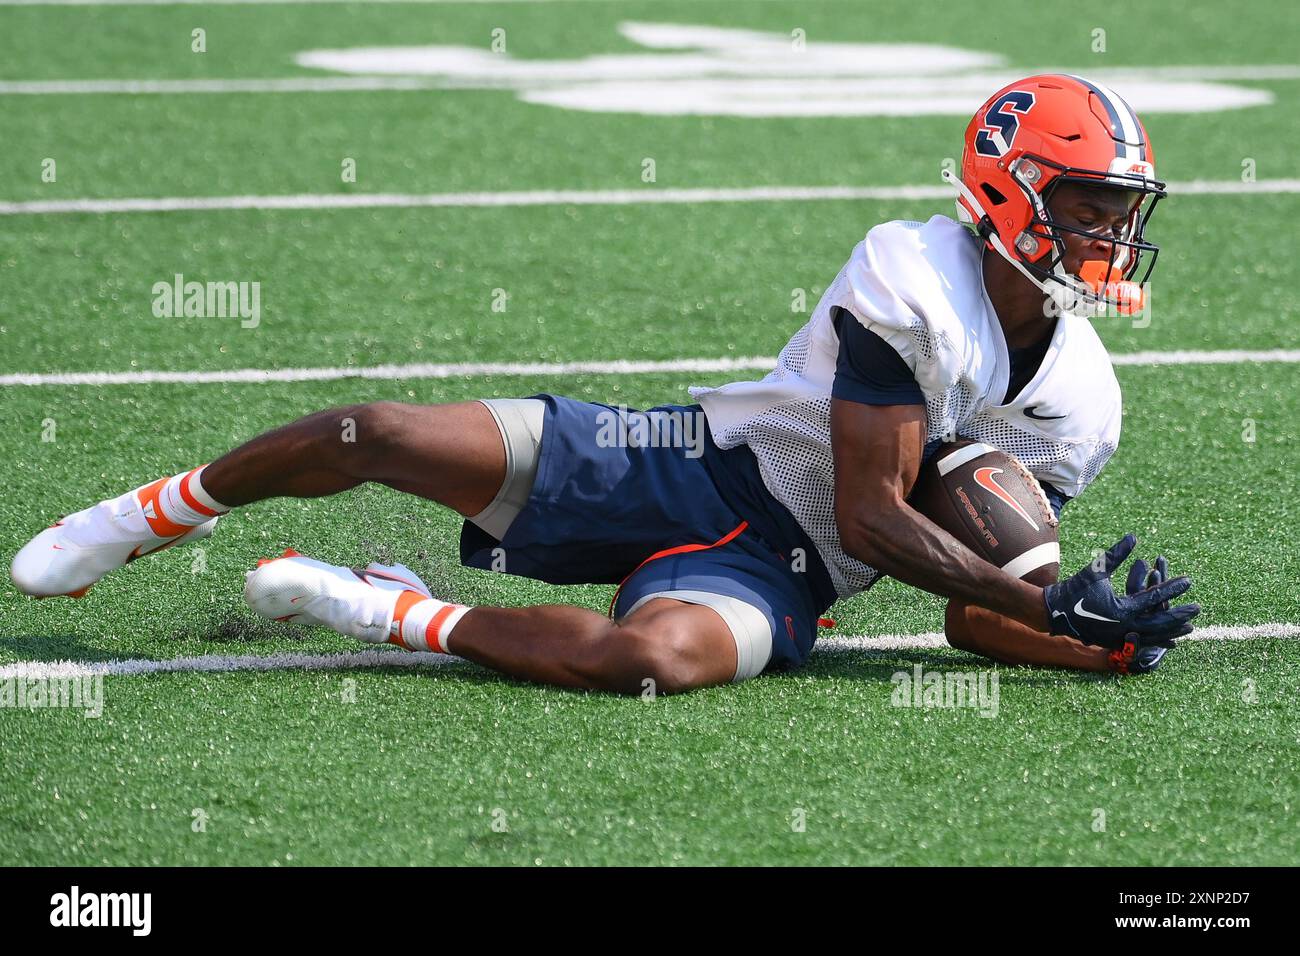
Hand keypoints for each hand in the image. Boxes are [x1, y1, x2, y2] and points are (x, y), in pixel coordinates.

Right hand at [1042, 535, 1198, 649]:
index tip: (1188, 580)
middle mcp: (1123, 627)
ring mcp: (1120, 638)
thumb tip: (1134, 536)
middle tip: (1198, 607)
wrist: (1055, 612)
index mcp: (1120, 608)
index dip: (1172, 587)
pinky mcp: (1116, 643)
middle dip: (1180, 614)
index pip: (1153, 597)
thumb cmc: (1075, 588)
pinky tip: (1171, 641)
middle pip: (1159, 622)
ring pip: (1154, 637)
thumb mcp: (1097, 570)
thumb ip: (1117, 555)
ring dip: (1172, 631)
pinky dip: (1158, 641)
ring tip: (1190, 626)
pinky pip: (1143, 644)